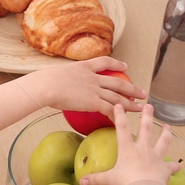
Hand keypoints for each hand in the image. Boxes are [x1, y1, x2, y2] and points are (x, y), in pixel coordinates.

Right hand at [19, 57, 143, 114]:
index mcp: (83, 67)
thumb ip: (61, 80)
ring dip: (130, 103)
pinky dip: (117, 116)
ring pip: (118, 97)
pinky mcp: (93, 102)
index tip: (125, 66)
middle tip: (142, 92)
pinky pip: (109, 110)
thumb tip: (53, 86)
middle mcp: (92, 77)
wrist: (45, 86)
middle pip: (117, 82)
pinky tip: (122, 122)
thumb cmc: (42, 82)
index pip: (104, 62)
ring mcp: (94, 90)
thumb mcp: (54, 74)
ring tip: (140, 108)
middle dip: (131, 88)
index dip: (116, 64)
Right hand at [78, 104, 177, 184]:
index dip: (120, 116)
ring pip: (163, 142)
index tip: (119, 105)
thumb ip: (96, 179)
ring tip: (168, 126)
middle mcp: (143, 149)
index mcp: (128, 149)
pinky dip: (174, 166)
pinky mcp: (165, 168)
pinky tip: (177, 165)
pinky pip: (171, 166)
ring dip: (166, 134)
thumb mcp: (109, 179)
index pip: (122, 128)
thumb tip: (81, 181)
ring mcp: (156, 157)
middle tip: (149, 106)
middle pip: (146, 129)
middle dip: (147, 116)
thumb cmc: (127, 182)